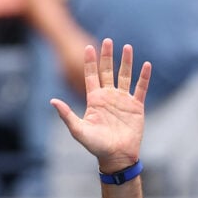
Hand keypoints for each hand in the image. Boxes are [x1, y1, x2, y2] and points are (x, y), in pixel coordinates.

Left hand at [50, 39, 150, 172]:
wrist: (116, 156)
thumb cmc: (96, 146)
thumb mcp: (78, 130)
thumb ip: (66, 115)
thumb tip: (52, 101)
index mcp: (94, 100)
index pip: (91, 76)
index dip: (90, 62)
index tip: (88, 47)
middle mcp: (108, 97)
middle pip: (107, 72)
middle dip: (107, 56)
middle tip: (108, 40)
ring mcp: (123, 100)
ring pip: (125, 76)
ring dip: (126, 62)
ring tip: (127, 47)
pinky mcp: (136, 106)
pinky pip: (141, 88)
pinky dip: (143, 77)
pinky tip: (146, 64)